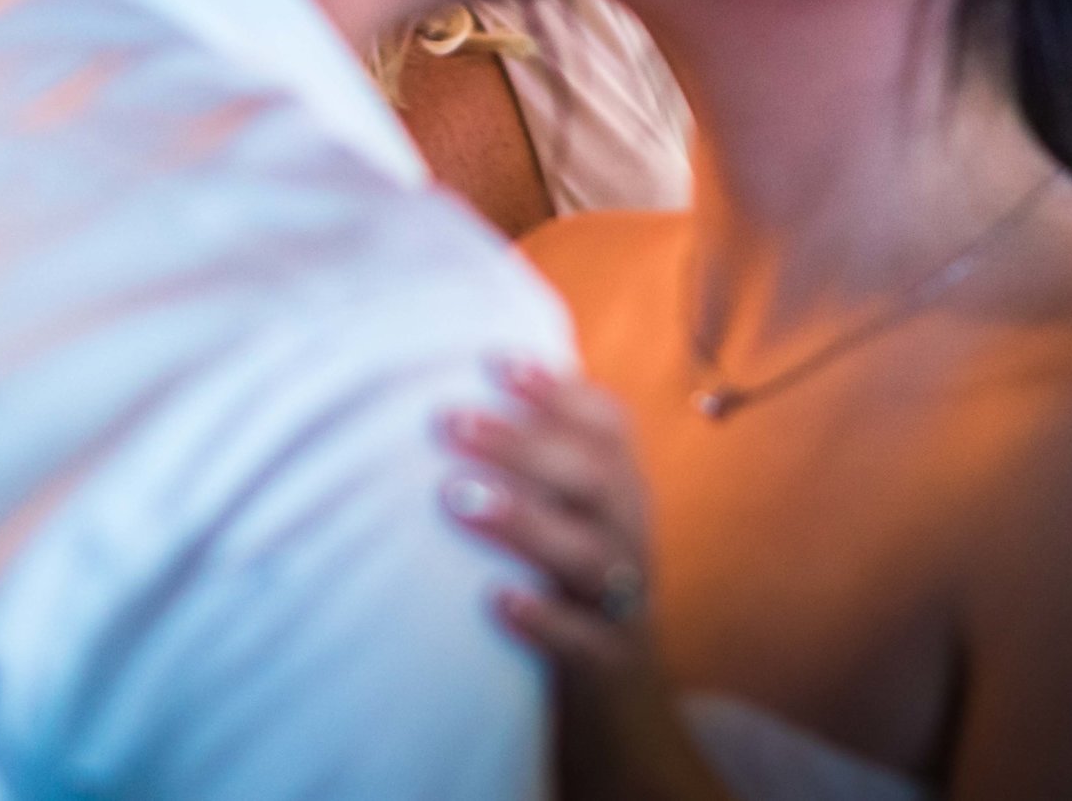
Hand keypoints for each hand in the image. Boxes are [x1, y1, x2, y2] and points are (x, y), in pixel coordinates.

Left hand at [441, 360, 656, 677]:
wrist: (623, 709)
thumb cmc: (565, 593)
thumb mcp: (562, 524)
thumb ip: (528, 471)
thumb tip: (442, 397)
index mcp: (620, 495)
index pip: (610, 428)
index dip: (560, 391)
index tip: (494, 362)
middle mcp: (629, 539)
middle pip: (596, 478)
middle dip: (525, 443)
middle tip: (449, 420)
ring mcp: (624, 604)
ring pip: (591, 555)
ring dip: (524, 520)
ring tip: (455, 496)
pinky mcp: (609, 666)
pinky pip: (588, 643)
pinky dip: (545, 620)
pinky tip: (494, 599)